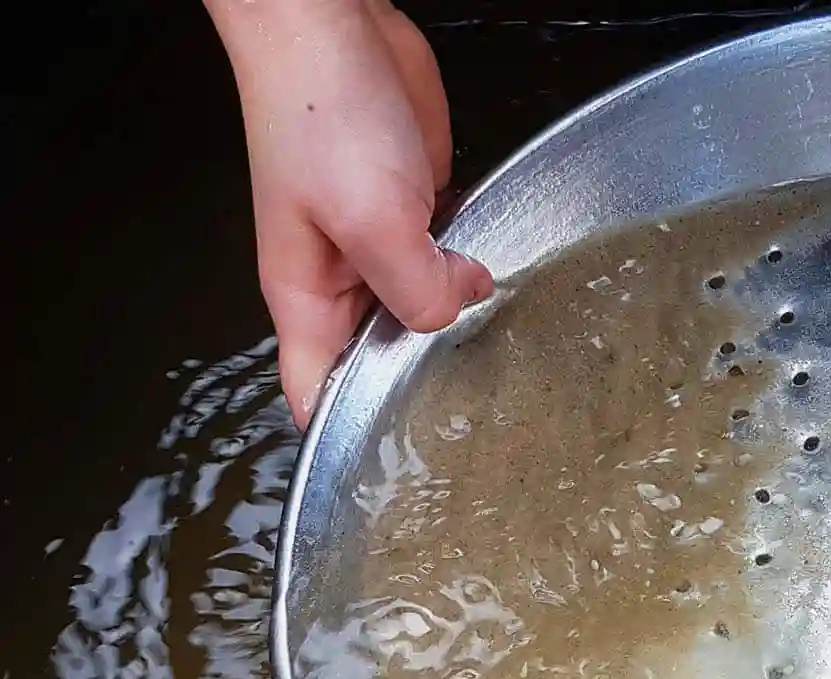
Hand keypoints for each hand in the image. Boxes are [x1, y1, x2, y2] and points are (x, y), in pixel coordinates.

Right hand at [208, 0, 492, 426]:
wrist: (334, 27)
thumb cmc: (321, 112)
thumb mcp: (371, 220)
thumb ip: (414, 286)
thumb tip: (454, 311)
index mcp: (307, 298)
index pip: (317, 393)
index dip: (350, 436)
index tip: (400, 469)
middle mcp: (342, 279)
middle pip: (382, 357)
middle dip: (425, 379)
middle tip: (486, 417)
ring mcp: (380, 242)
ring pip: (423, 308)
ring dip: (459, 322)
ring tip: (509, 361)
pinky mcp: (416, 206)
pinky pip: (448, 259)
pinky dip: (473, 271)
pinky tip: (507, 285)